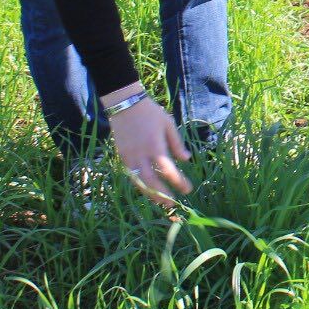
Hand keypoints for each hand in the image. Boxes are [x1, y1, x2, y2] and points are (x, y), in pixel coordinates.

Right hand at [103, 87, 193, 205]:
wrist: (125, 104)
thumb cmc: (150, 113)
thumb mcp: (168, 124)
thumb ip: (177, 144)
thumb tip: (186, 160)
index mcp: (155, 147)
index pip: (169, 171)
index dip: (179, 183)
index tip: (187, 189)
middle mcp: (141, 155)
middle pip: (152, 182)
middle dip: (163, 195)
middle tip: (173, 204)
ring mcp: (129, 157)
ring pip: (139, 182)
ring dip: (150, 194)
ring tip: (161, 201)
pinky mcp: (121, 156)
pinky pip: (131, 175)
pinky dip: (140, 184)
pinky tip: (148, 189)